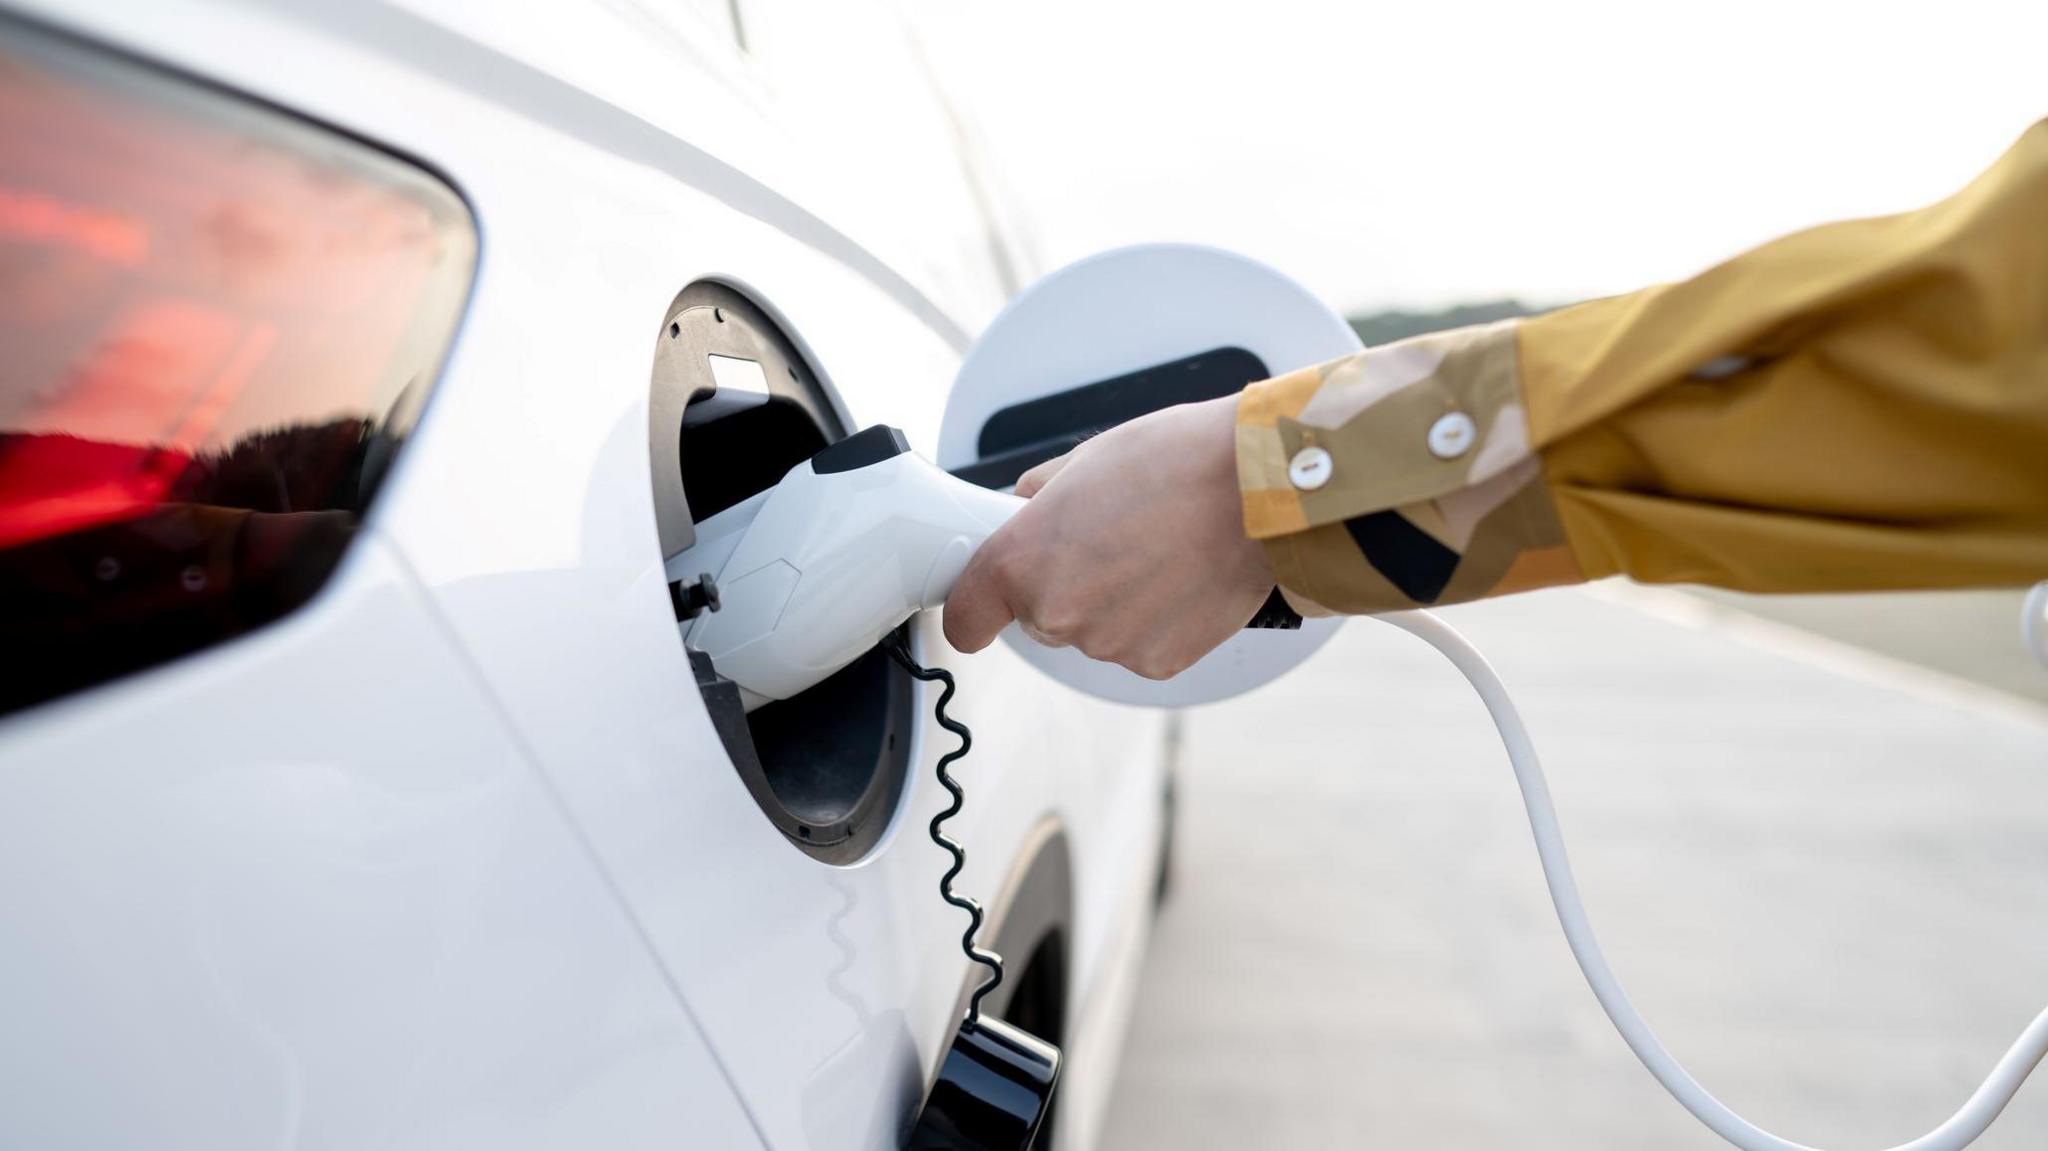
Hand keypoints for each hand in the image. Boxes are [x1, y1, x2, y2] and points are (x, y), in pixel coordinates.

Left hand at [943, 395, 1274, 678]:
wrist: (1262, 492)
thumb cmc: (1180, 463)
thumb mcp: (1089, 459)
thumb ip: (1042, 496)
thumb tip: (1028, 505)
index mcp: (1023, 562)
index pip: (966, 617)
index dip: (975, 606)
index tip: (984, 601)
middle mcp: (1057, 613)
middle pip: (1038, 616)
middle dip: (1065, 584)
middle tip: (1109, 539)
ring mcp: (1109, 644)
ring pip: (1093, 630)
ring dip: (1115, 601)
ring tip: (1159, 551)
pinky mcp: (1157, 662)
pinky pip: (1139, 644)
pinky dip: (1156, 620)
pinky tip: (1182, 577)